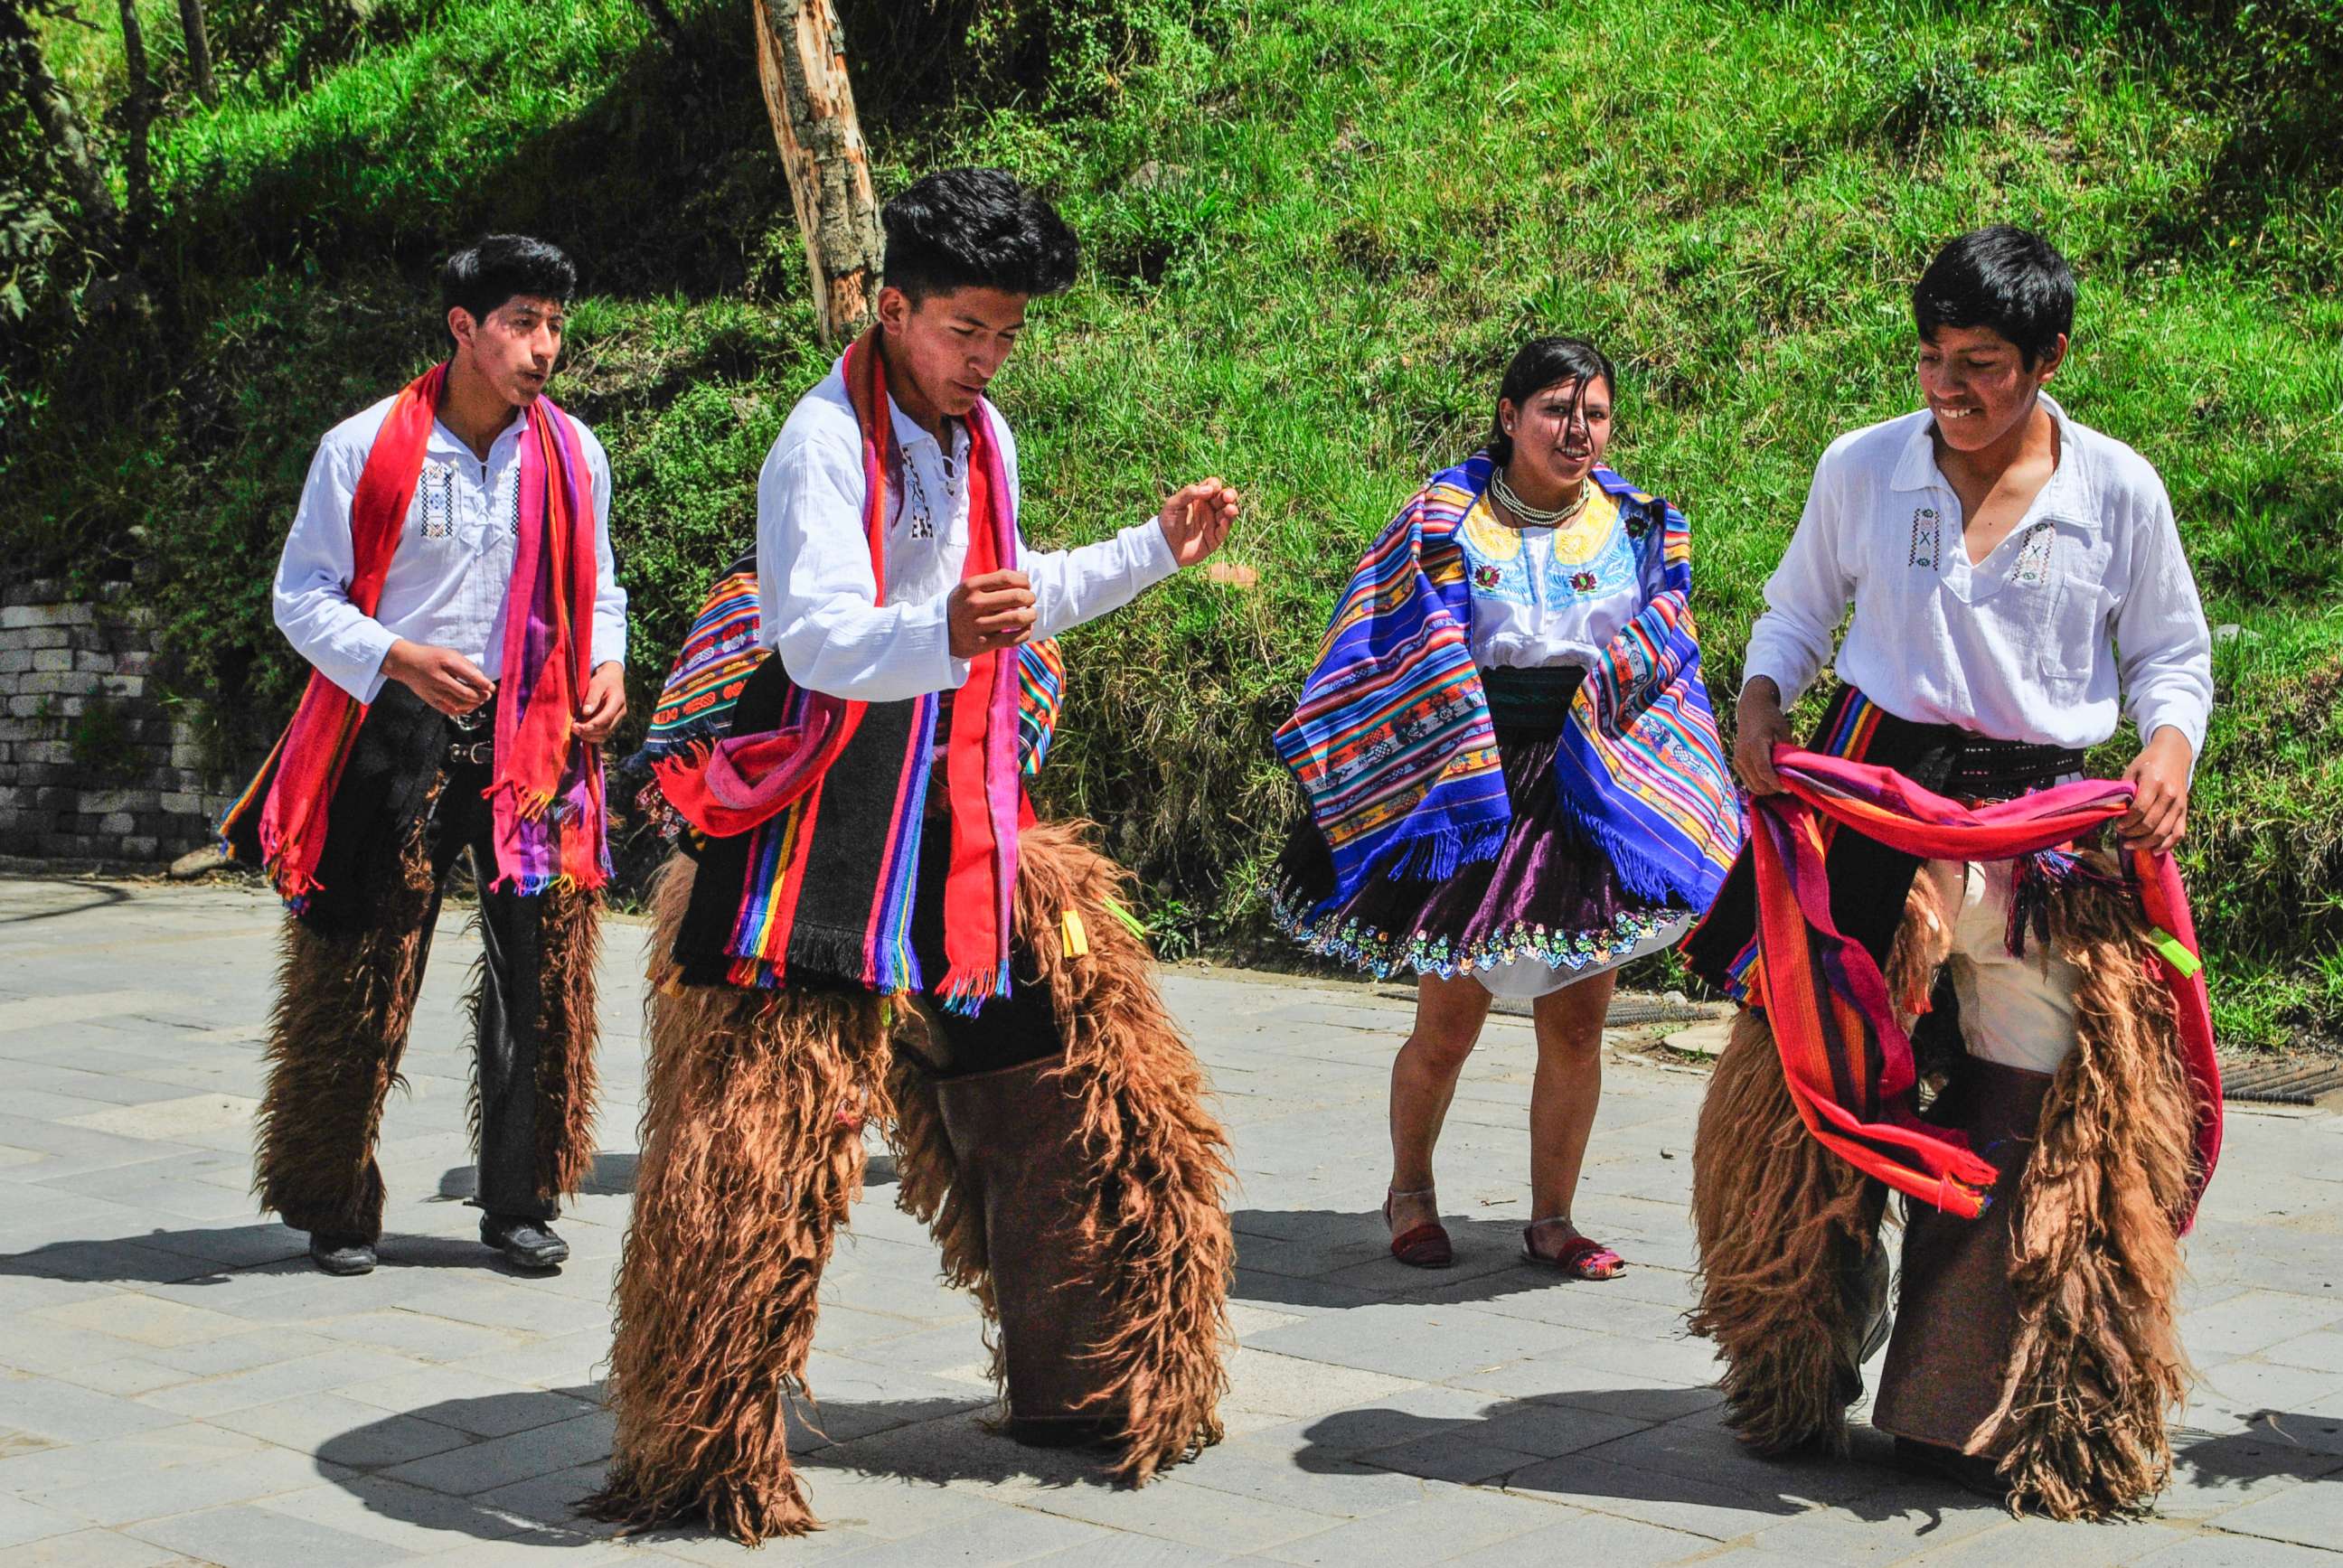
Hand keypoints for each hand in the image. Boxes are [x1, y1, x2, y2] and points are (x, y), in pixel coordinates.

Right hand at [383, 639, 491, 715]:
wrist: (406, 663)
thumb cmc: (432, 657)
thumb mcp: (450, 654)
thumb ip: (467, 666)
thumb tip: (483, 680)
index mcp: (446, 663)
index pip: (470, 676)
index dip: (485, 684)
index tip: (492, 687)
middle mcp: (440, 678)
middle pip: (466, 693)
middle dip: (481, 696)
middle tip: (488, 695)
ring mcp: (434, 691)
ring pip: (459, 704)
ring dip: (474, 704)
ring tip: (480, 700)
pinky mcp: (430, 700)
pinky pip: (450, 710)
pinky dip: (462, 710)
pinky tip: (469, 706)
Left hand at [575, 661, 626, 743]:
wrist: (612, 679)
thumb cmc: (603, 680)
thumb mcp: (596, 683)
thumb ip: (592, 697)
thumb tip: (586, 713)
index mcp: (618, 701)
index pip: (607, 717)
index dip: (593, 724)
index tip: (579, 726)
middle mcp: (620, 713)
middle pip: (606, 729)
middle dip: (589, 732)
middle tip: (573, 728)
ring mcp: (617, 720)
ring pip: (605, 735)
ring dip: (590, 736)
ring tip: (575, 731)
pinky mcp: (611, 724)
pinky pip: (603, 735)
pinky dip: (592, 736)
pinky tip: (581, 732)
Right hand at [948, 569, 1035, 658]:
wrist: (938, 632)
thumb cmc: (961, 605)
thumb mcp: (970, 587)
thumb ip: (996, 579)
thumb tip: (1025, 575)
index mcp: (971, 586)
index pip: (1006, 578)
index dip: (1023, 581)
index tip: (1026, 585)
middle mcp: (974, 604)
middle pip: (1017, 597)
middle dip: (1030, 597)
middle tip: (1030, 600)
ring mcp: (978, 625)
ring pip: (1018, 619)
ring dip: (1031, 615)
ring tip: (1031, 614)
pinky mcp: (982, 644)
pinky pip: (1013, 639)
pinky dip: (1025, 633)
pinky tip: (1025, 629)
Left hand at [1158, 478, 1240, 568]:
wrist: (1164, 546)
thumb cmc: (1167, 522)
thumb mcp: (1173, 504)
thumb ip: (1189, 493)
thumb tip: (1210, 489)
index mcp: (1199, 498)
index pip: (1213, 486)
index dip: (1215, 485)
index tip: (1211, 489)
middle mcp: (1208, 509)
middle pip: (1224, 498)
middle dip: (1229, 495)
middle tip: (1228, 497)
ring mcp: (1213, 523)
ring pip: (1228, 513)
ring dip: (1231, 510)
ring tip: (1230, 509)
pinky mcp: (1215, 538)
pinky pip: (1224, 530)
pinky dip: (1226, 525)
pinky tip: (1224, 521)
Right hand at [1733, 678, 1792, 795]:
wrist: (1752, 709)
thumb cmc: (1771, 719)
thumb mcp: (1783, 734)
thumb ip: (1784, 755)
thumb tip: (1790, 775)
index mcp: (1754, 745)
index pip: (1764, 772)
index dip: (1777, 783)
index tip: (1788, 788)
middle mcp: (1742, 755)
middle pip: (1757, 783)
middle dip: (1773, 788)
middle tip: (1786, 785)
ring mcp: (1737, 760)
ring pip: (1752, 786)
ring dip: (1767, 788)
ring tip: (1779, 782)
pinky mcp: (1736, 763)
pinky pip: (1748, 782)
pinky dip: (1760, 784)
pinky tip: (1770, 778)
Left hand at [2118, 727, 2192, 854]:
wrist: (2174, 754)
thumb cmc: (2148, 762)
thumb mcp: (2132, 770)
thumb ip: (2125, 791)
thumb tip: (2115, 813)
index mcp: (2155, 783)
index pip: (2139, 810)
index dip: (2126, 822)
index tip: (2117, 825)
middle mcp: (2170, 795)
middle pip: (2150, 824)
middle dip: (2133, 834)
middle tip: (2121, 835)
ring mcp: (2180, 804)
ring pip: (2164, 832)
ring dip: (2145, 843)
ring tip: (2131, 845)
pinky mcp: (2185, 810)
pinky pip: (2179, 833)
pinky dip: (2167, 845)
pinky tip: (2154, 851)